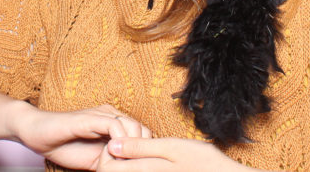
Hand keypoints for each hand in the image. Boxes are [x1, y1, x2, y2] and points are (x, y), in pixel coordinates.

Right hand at [9, 103, 150, 170]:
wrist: (37, 134)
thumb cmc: (64, 146)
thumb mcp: (95, 160)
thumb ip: (112, 162)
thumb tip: (131, 171)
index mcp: (114, 124)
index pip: (143, 135)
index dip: (144, 152)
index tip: (140, 168)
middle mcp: (111, 115)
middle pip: (142, 130)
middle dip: (141, 151)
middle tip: (132, 167)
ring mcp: (101, 115)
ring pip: (132, 126)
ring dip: (132, 147)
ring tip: (124, 164)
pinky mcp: (90, 118)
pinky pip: (114, 125)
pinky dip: (119, 140)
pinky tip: (113, 155)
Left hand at [98, 137, 254, 170]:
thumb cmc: (201, 162)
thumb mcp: (171, 147)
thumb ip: (140, 147)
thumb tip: (112, 144)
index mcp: (145, 171)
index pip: (108, 168)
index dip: (107, 153)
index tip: (117, 141)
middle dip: (114, 159)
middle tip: (126, 146)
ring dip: (127, 164)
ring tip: (138, 153)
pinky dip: (140, 168)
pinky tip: (150, 163)